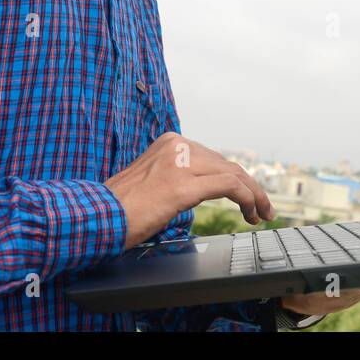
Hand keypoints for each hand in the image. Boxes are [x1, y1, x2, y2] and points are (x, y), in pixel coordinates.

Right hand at [104, 131, 275, 248]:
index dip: (235, 177)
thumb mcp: (152, 181)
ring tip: (261, 214)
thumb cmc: (119, 207)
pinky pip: (229, 186)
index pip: (213, 158)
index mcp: (169, 143)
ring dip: (254, 195)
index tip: (247, 195)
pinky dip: (247, 198)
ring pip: (233, 173)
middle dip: (249, 187)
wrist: (97, 216)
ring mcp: (181, 164)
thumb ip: (175, 176)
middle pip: (226, 164)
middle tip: (261, 208)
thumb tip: (198, 188)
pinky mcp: (184, 185)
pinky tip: (252, 212)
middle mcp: (177, 146)